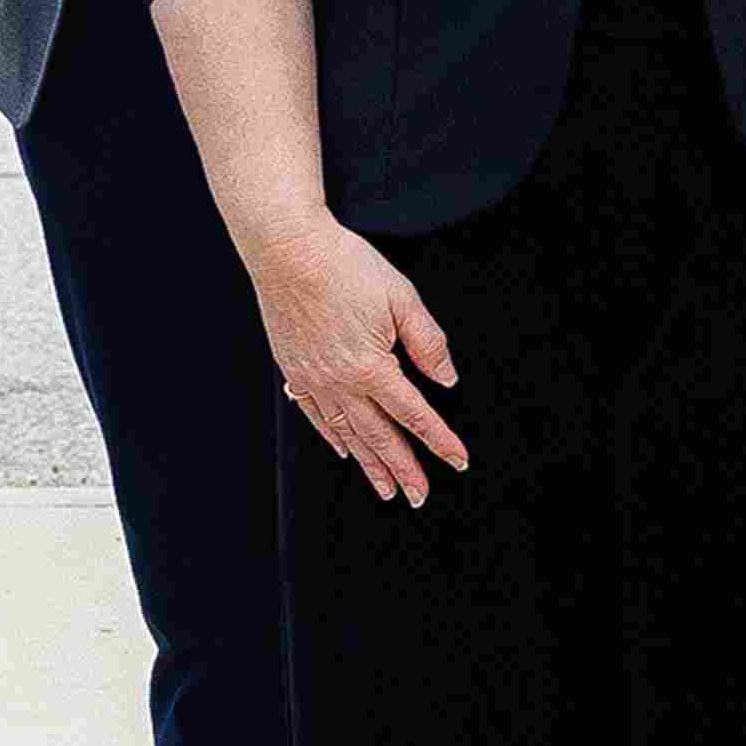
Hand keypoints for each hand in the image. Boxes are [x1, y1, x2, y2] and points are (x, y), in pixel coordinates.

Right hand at [234, 210, 467, 507]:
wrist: (287, 248)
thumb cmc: (344, 265)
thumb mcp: (401, 298)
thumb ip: (428, 342)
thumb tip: (446, 377)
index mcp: (370, 367)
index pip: (413, 414)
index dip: (439, 440)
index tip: (458, 460)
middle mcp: (340, 381)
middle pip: (379, 436)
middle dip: (403, 470)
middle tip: (419, 496)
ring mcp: (313, 378)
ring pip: (346, 433)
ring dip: (369, 464)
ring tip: (385, 489)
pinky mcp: (293, 367)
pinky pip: (314, 414)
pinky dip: (331, 437)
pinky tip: (343, 450)